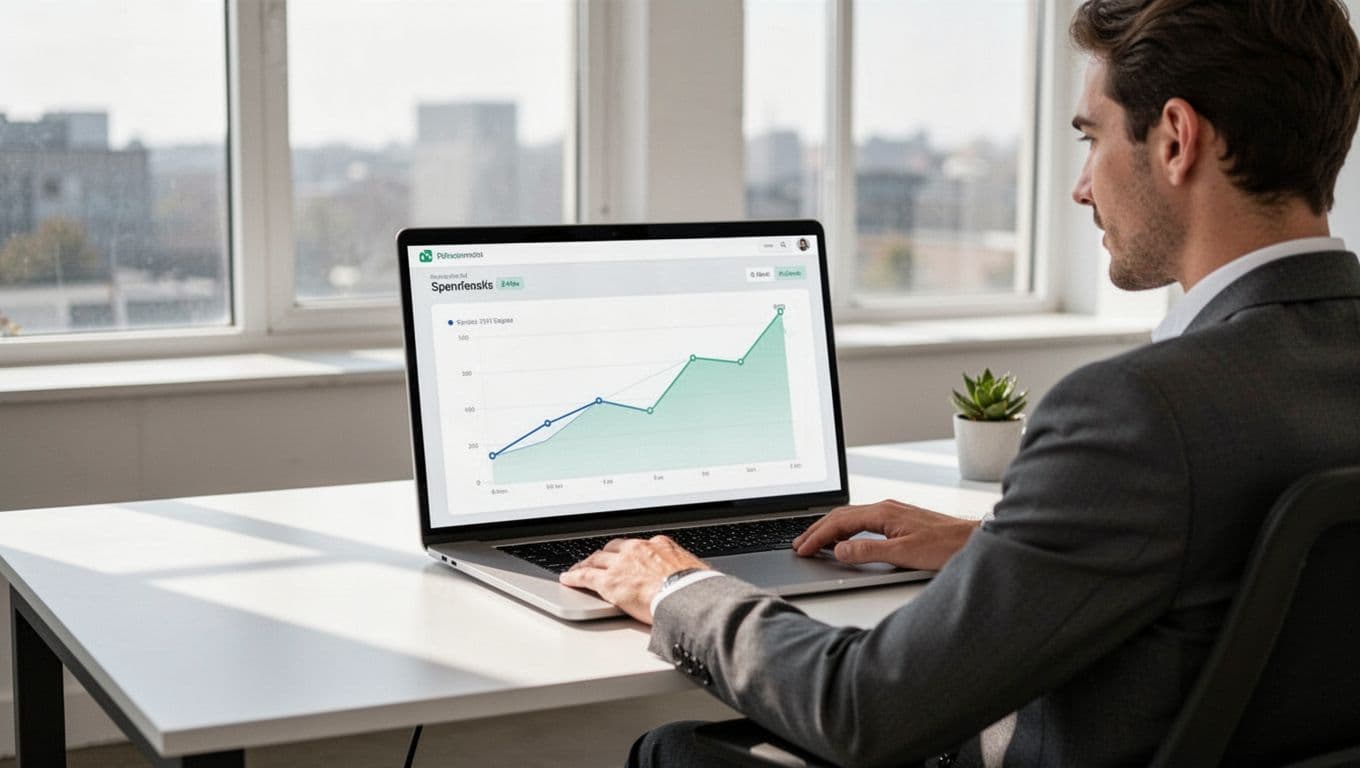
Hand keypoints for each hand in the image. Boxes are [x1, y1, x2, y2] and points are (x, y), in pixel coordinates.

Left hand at [559, 536, 707, 623]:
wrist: (686, 596)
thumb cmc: (696, 589)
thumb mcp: (695, 573)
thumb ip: (686, 573)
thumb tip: (694, 582)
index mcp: (661, 545)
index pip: (638, 546)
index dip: (628, 553)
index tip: (625, 557)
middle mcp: (638, 549)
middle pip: (614, 549)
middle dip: (604, 555)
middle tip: (597, 561)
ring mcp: (621, 564)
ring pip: (597, 560)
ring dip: (587, 564)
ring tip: (579, 569)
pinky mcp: (609, 581)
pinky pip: (585, 576)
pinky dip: (575, 576)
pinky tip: (568, 579)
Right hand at [792, 500, 978, 570]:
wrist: (974, 540)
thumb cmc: (946, 546)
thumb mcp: (904, 554)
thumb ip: (869, 552)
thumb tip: (840, 550)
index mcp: (883, 513)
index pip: (839, 522)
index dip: (818, 536)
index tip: (803, 549)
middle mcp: (885, 508)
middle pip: (841, 516)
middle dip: (817, 530)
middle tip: (799, 545)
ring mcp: (892, 512)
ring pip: (851, 517)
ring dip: (830, 529)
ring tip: (814, 542)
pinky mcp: (899, 520)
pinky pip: (862, 521)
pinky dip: (845, 529)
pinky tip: (844, 539)